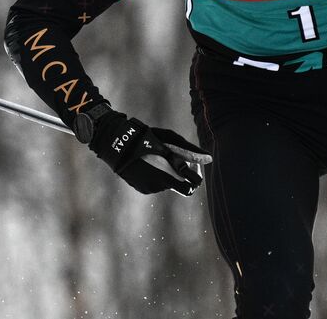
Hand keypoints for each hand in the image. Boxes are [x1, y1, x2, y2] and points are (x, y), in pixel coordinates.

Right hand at [76, 102, 204, 195]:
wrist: (117, 145)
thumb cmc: (147, 138)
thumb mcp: (170, 140)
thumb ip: (190, 152)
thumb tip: (209, 158)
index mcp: (169, 173)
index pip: (193, 185)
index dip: (196, 176)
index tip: (193, 165)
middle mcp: (161, 185)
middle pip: (182, 186)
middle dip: (184, 176)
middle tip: (179, 161)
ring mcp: (151, 188)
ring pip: (169, 184)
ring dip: (169, 173)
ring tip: (158, 156)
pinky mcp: (143, 189)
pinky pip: (157, 184)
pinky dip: (158, 176)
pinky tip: (149, 162)